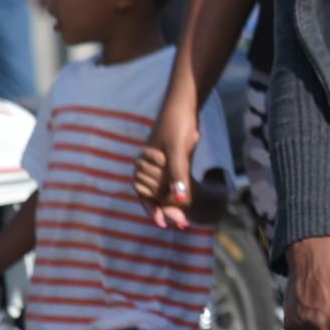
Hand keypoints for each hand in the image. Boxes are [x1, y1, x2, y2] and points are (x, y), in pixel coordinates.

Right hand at [135, 92, 200, 229]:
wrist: (184, 104)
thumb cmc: (178, 125)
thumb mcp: (179, 150)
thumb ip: (178, 174)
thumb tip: (181, 199)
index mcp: (143, 165)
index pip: (145, 195)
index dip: (154, 211)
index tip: (163, 225)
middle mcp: (148, 167)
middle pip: (155, 196)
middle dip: (167, 210)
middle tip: (182, 224)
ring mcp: (159, 164)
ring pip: (163, 191)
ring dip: (171, 205)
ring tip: (183, 219)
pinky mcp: (171, 160)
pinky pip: (171, 182)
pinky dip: (177, 192)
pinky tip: (185, 202)